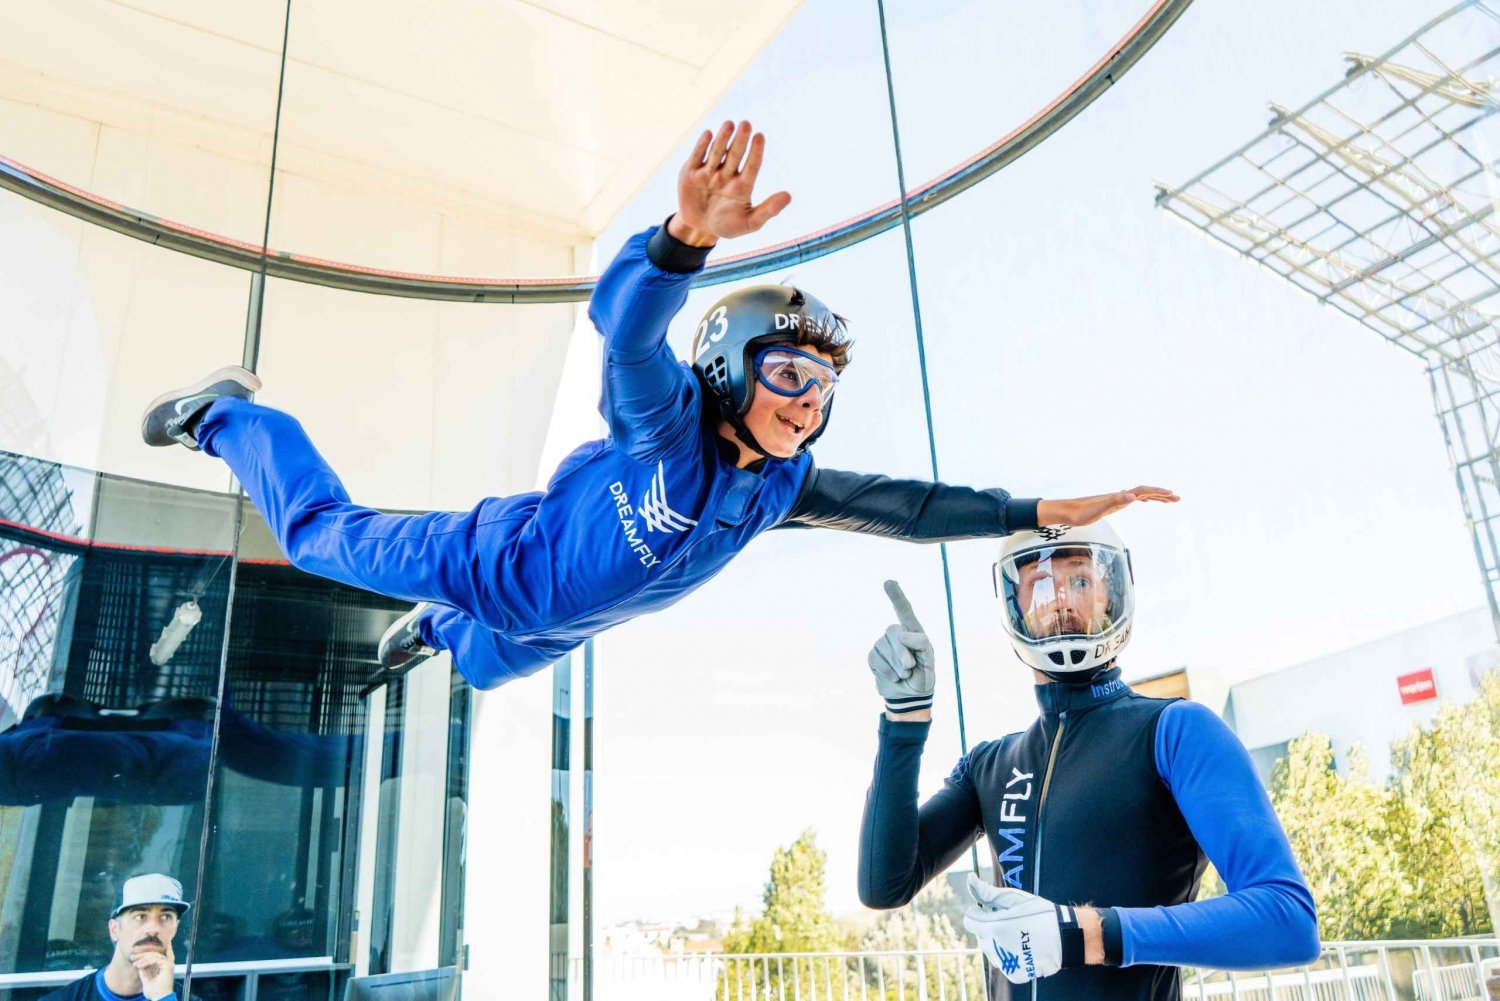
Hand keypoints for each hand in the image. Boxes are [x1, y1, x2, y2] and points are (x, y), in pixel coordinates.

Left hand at [131, 939, 174, 1000]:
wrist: (160, 998)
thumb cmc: (155, 992)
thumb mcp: (147, 981)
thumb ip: (145, 973)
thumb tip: (140, 966)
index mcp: (165, 967)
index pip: (157, 956)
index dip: (148, 953)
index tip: (137, 954)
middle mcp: (168, 964)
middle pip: (155, 954)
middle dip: (143, 954)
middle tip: (132, 956)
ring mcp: (169, 964)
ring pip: (154, 955)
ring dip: (142, 958)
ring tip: (134, 962)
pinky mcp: (167, 965)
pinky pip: (155, 959)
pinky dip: (146, 962)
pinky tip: (138, 965)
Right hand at [671, 120, 790, 246]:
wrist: (698, 229)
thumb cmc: (726, 225)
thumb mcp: (749, 223)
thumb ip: (768, 210)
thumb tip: (789, 196)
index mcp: (743, 185)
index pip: (752, 166)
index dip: (756, 152)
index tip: (760, 137)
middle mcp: (727, 174)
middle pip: (735, 155)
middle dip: (740, 140)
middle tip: (746, 124)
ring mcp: (709, 172)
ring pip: (717, 153)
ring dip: (723, 139)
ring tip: (729, 124)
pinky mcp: (691, 173)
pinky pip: (697, 157)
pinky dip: (702, 146)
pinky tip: (708, 134)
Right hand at [869, 581, 934, 718]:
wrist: (910, 697)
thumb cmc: (923, 677)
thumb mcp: (930, 663)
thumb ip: (922, 645)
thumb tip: (904, 634)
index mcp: (913, 632)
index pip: (904, 610)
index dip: (896, 596)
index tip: (888, 582)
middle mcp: (897, 634)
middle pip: (894, 632)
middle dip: (902, 652)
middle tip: (910, 668)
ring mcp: (883, 644)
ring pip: (884, 647)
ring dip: (896, 665)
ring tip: (904, 675)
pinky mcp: (873, 656)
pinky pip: (875, 658)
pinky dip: (886, 671)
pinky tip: (894, 677)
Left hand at [963, 873, 1062, 984]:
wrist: (1066, 937)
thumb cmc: (1040, 913)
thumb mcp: (1013, 898)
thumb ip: (988, 892)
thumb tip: (969, 879)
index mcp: (993, 927)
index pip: (970, 921)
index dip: (979, 913)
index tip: (991, 910)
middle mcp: (996, 948)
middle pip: (981, 936)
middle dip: (989, 927)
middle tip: (1009, 921)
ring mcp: (1006, 964)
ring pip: (991, 951)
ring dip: (998, 942)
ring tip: (1018, 934)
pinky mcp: (1015, 974)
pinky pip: (1004, 964)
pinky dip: (1009, 956)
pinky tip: (1023, 947)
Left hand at [1036, 486, 1177, 527]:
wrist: (1067, 511)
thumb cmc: (1081, 512)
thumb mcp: (1099, 509)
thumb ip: (1115, 501)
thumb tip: (1132, 496)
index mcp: (1119, 496)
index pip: (1143, 491)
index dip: (1158, 493)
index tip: (1172, 495)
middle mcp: (1119, 496)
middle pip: (1145, 492)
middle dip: (1162, 495)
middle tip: (1178, 498)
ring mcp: (1116, 499)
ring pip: (1140, 495)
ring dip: (1155, 497)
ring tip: (1168, 500)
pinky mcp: (1112, 504)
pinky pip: (1132, 499)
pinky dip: (1143, 499)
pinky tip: (1144, 501)